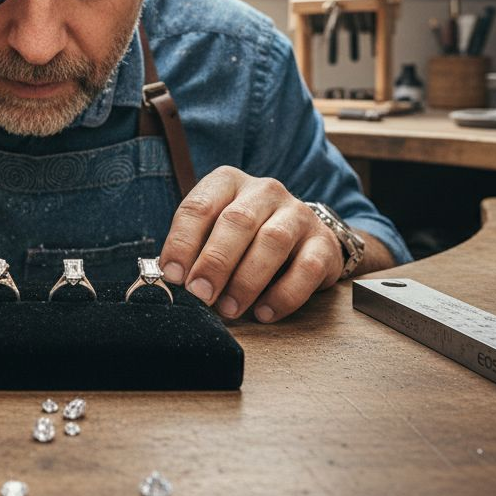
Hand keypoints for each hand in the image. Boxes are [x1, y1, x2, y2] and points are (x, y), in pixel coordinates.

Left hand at [159, 166, 342, 322]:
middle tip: (200, 294)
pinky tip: (263, 312)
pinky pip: (306, 269)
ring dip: (246, 280)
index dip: (182, 242)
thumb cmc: (243, 239)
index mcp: (228, 182)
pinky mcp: (323, 243)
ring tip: (229, 309)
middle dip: (215, 261)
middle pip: (237, 221)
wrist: (301, 239)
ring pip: (272, 241)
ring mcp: (298, 214)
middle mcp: (265, 191)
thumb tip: (171, 281)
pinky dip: (283, 295)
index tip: (172, 275)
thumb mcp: (213, 233)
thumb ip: (193, 251)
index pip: (200, 206)